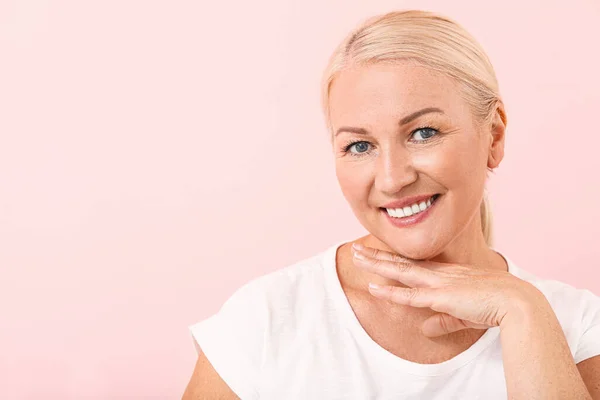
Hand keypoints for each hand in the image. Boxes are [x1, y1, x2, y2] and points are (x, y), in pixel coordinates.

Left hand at [351, 243, 543, 336]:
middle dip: (377, 255)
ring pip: (399, 271)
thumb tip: (425, 329)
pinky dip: (390, 292)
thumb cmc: (496, 306)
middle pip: (401, 262)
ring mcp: (439, 283)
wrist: (517, 303)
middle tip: (357, 248)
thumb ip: (443, 321)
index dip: (393, 259)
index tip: (376, 254)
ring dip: (376, 264)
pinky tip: (373, 288)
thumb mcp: (464, 314)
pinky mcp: (440, 296)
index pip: (413, 265)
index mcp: (447, 274)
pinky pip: (409, 295)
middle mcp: (440, 273)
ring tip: (356, 257)